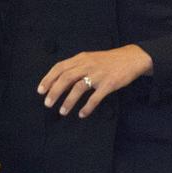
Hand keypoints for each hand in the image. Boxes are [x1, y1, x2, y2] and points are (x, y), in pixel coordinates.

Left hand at [37, 44, 152, 118]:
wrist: (131, 58)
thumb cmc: (108, 61)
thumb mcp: (90, 59)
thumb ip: (76, 67)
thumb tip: (59, 81)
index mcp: (81, 58)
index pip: (59, 67)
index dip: (48, 79)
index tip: (40, 90)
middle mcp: (87, 65)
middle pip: (66, 78)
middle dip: (54, 91)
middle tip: (47, 104)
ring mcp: (98, 74)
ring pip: (78, 87)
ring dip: (68, 101)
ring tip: (62, 111)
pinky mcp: (109, 84)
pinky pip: (95, 97)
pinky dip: (87, 107)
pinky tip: (82, 114)